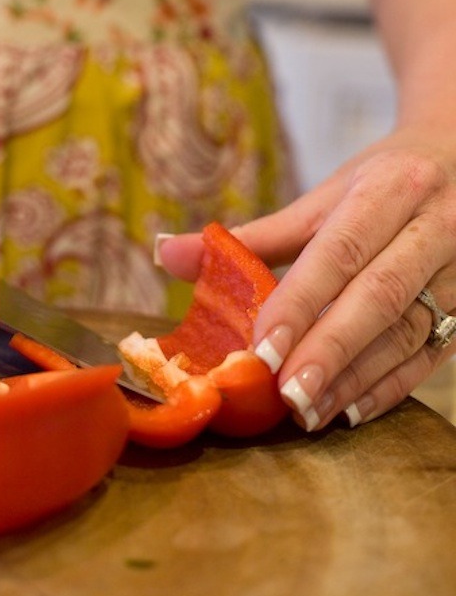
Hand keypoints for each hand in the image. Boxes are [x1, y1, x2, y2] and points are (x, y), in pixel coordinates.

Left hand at [158, 127, 455, 429]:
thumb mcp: (323, 196)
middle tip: (286, 395)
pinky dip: (392, 385)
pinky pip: (433, 352)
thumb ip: (252, 234)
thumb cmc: (381, 183)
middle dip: (330, 350)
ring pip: (409, 331)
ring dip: (357, 378)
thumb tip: (166, 252)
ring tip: (308, 412)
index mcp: (389, 188)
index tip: (261, 348)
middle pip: (379, 296)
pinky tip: (351, 410)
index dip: (300, 301)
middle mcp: (434, 224)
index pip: (341, 251)